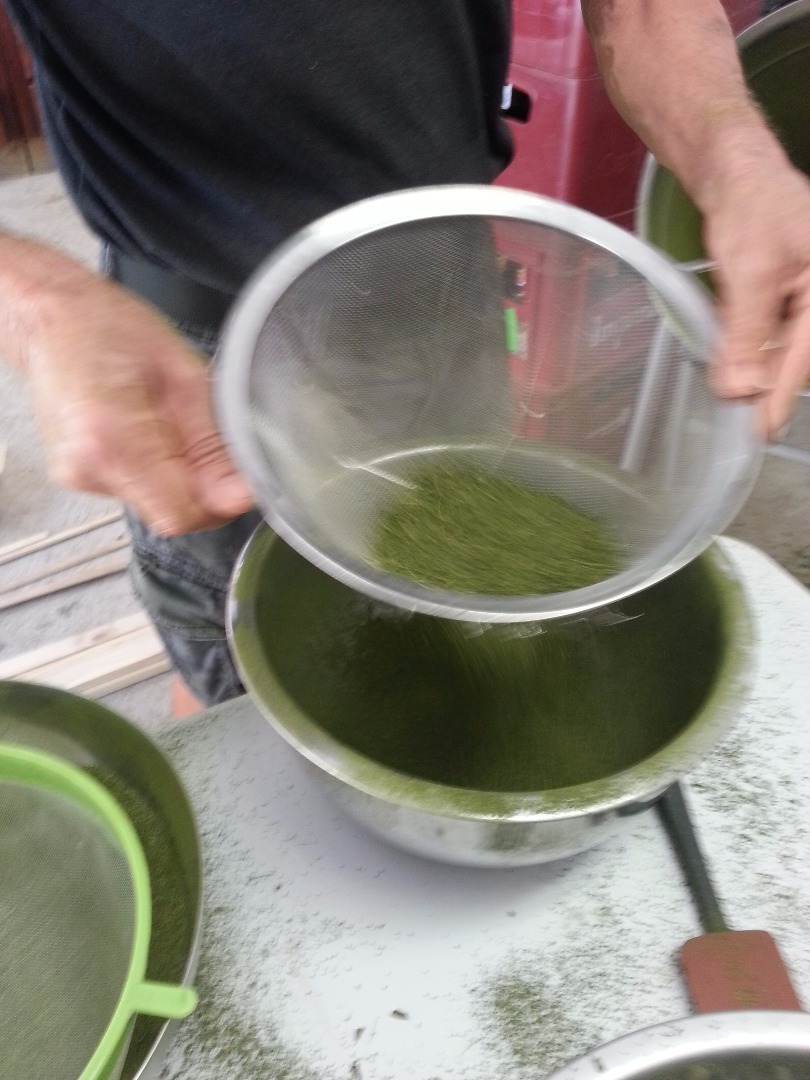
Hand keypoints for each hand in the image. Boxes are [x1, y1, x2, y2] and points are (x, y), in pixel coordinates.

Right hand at [24, 270, 253, 533]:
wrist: (52, 317)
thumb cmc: (109, 326)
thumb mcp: (184, 374)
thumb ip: (214, 441)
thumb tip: (239, 492)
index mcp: (113, 438)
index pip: (181, 514)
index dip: (221, 503)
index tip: (241, 482)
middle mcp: (89, 466)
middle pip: (172, 515)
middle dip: (205, 491)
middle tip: (212, 446)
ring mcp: (79, 475)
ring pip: (157, 506)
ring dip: (182, 480)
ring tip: (173, 429)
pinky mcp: (79, 476)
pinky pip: (139, 491)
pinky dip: (158, 471)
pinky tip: (151, 434)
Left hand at [702, 144, 809, 438]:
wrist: (738, 177)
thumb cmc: (753, 208)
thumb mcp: (748, 274)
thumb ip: (746, 332)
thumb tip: (740, 387)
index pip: (807, 354)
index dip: (782, 394)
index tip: (762, 429)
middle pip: (800, 353)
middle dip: (768, 378)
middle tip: (740, 406)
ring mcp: (809, 295)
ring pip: (787, 347)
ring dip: (760, 363)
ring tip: (733, 378)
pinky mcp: (796, 298)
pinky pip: (780, 333)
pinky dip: (757, 345)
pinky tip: (739, 351)